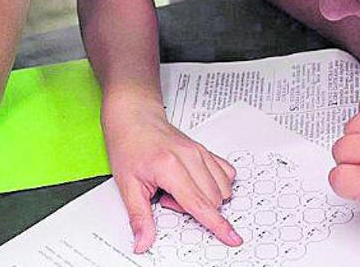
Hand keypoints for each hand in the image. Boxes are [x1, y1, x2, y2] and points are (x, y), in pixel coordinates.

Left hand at [103, 100, 241, 252]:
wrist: (133, 118)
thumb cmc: (128, 145)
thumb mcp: (127, 185)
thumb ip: (139, 217)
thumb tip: (143, 242)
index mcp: (170, 167)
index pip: (199, 204)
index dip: (217, 225)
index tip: (232, 238)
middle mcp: (190, 157)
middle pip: (212, 200)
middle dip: (192, 209)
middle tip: (165, 198)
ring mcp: (200, 152)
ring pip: (222, 189)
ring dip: (204, 198)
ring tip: (176, 188)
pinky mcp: (205, 150)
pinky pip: (225, 174)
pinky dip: (215, 185)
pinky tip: (193, 182)